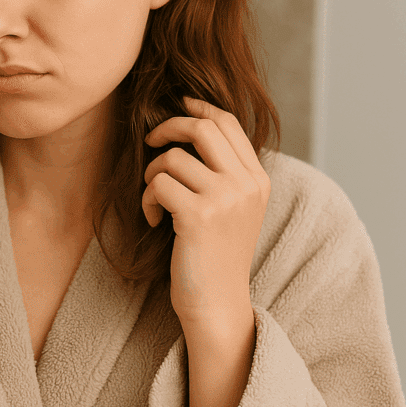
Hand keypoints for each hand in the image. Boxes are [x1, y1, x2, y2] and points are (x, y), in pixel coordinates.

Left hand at [142, 96, 270, 326]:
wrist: (217, 303)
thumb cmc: (214, 253)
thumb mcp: (233, 207)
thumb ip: (223, 170)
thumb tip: (192, 121)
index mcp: (257, 179)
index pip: (227, 122)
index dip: (198, 106)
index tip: (179, 104)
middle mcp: (246, 184)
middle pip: (201, 127)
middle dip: (167, 127)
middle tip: (151, 142)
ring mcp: (225, 199)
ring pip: (172, 157)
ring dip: (152, 175)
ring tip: (156, 199)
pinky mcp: (198, 215)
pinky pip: (158, 184)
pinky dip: (147, 199)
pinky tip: (154, 220)